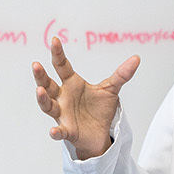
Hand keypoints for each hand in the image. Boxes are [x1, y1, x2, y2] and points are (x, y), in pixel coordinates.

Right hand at [33, 36, 139, 160]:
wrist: (100, 133)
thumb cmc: (99, 110)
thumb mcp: (111, 89)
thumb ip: (121, 74)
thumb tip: (137, 58)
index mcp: (72, 84)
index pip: (61, 66)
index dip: (57, 53)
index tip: (55, 40)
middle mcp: (63, 97)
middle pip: (48, 84)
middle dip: (41, 76)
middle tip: (36, 65)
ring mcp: (63, 114)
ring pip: (48, 106)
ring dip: (42, 99)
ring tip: (40, 91)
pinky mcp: (68, 131)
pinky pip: (60, 131)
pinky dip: (56, 132)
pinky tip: (54, 131)